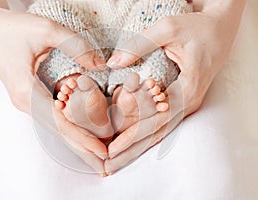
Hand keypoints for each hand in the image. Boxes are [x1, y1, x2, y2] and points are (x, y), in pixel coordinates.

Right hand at [0, 1, 106, 174]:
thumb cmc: (12, 28)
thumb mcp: (46, 30)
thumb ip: (76, 47)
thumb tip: (100, 65)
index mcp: (26, 92)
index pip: (60, 123)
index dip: (83, 139)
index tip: (102, 152)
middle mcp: (25, 102)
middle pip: (59, 130)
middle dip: (82, 147)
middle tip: (103, 163)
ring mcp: (26, 100)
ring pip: (56, 124)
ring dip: (77, 137)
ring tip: (96, 151)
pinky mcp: (30, 95)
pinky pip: (52, 114)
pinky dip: (69, 124)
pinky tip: (82, 131)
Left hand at [105, 3, 244, 173]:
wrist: (219, 30)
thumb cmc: (198, 28)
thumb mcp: (168, 29)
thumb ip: (139, 45)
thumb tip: (113, 63)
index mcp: (188, 89)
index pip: (155, 119)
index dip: (132, 136)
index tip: (112, 148)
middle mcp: (188, 102)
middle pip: (156, 133)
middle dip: (131, 151)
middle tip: (108, 167)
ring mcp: (187, 104)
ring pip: (159, 132)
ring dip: (137, 148)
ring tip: (116, 163)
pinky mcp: (182, 102)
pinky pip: (162, 123)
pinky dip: (145, 136)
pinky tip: (132, 146)